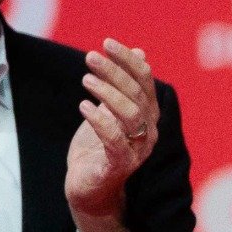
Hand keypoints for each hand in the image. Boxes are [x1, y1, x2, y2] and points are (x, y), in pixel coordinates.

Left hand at [66, 38, 158, 231]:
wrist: (90, 189)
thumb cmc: (99, 148)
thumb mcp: (110, 111)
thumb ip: (125, 85)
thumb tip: (140, 52)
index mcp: (148, 116)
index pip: (145, 81)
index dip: (129, 60)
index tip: (107, 42)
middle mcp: (148, 131)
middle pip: (138, 94)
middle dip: (115, 72)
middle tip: (90, 57)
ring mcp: (137, 150)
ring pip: (131, 114)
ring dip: (109, 93)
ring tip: (85, 79)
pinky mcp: (119, 165)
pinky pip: (114, 140)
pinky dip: (100, 121)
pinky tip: (83, 106)